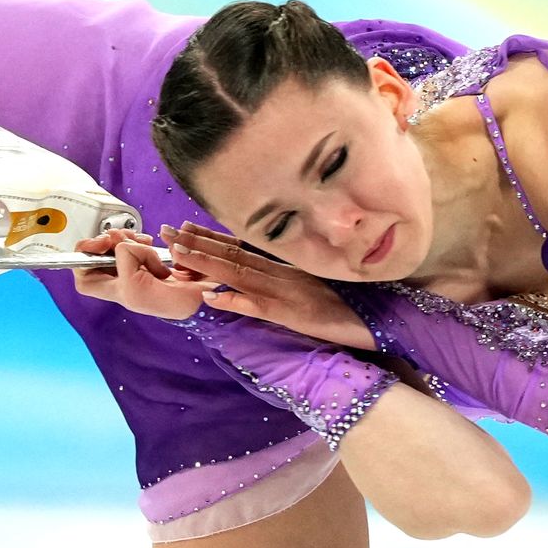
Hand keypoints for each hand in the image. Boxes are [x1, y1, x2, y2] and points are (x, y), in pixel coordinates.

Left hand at [72, 228, 218, 318]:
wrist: (207, 298)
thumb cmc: (174, 303)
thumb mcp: (136, 289)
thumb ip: (125, 263)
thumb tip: (125, 244)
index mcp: (119, 292)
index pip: (84, 279)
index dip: (84, 258)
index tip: (99, 245)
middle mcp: (126, 281)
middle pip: (99, 256)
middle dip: (107, 240)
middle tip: (120, 236)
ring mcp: (140, 268)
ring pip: (119, 246)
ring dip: (127, 237)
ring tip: (142, 240)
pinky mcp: (155, 259)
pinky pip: (140, 242)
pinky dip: (143, 239)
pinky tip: (152, 242)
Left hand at [160, 221, 376, 350]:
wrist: (382, 320)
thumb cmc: (355, 308)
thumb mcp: (317, 291)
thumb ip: (289, 285)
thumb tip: (259, 285)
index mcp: (287, 269)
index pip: (243, 249)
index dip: (212, 238)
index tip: (185, 227)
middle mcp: (282, 274)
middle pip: (232, 256)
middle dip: (197, 243)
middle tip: (164, 230)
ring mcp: (285, 292)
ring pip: (238, 274)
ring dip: (205, 264)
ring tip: (177, 253)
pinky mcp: (292, 314)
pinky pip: (258, 306)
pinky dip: (235, 301)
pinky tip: (211, 298)